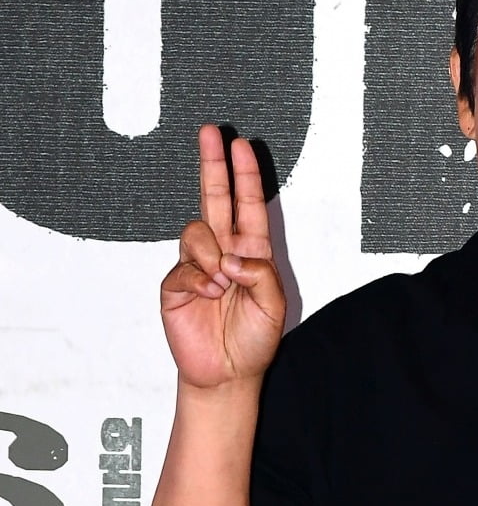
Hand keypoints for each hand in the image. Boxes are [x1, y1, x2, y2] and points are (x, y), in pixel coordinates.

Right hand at [160, 125, 286, 388]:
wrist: (228, 373)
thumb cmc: (254, 341)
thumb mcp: (274, 306)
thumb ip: (261, 274)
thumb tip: (231, 256)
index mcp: (252, 253)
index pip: (247, 205)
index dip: (244, 175)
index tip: (240, 145)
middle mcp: (224, 252)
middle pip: (214, 198)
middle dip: (213, 164)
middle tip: (210, 132)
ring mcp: (198, 265)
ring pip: (197, 231)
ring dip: (212, 255)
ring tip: (222, 284)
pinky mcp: (177, 283)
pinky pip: (185, 266)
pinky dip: (200, 280)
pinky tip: (208, 296)